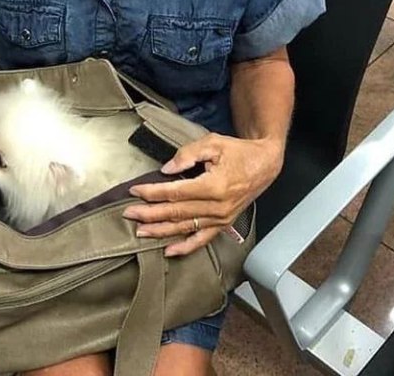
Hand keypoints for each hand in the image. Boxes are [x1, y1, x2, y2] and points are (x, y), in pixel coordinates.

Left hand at [122, 133, 283, 256]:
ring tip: (140, 232)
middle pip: (177, 212)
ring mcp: (221, 219)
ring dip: (161, 231)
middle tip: (128, 214)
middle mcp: (217, 207)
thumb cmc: (238, 151)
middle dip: (150, 214)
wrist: (265, 164)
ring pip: (185, 228)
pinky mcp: (224, 224)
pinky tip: (169, 251)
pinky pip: (202, 239)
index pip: (175, 192)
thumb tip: (167, 170)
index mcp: (214, 186)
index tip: (135, 191)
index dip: (153, 192)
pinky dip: (185, 247)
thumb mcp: (213, 143)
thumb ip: (188, 155)